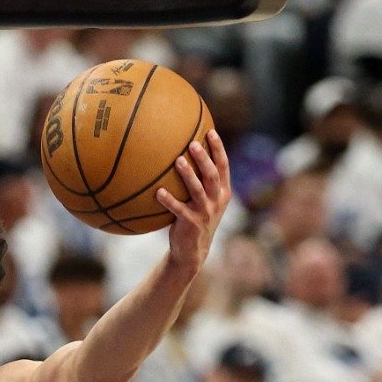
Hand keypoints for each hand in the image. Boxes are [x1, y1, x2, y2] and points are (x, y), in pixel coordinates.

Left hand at [157, 130, 230, 275]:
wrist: (193, 250)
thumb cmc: (194, 219)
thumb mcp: (203, 200)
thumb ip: (200, 182)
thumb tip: (181, 155)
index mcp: (222, 192)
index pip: (223, 166)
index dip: (218, 149)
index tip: (210, 131)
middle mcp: (217, 200)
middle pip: (212, 175)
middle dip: (204, 158)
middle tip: (193, 143)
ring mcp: (205, 212)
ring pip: (198, 190)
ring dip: (188, 175)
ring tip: (178, 161)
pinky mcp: (191, 223)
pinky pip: (178, 209)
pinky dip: (169, 200)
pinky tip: (158, 192)